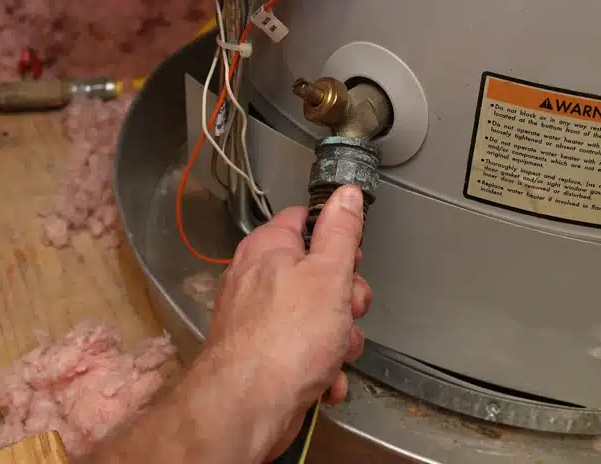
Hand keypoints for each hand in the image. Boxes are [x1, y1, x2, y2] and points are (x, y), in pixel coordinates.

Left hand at [202, 185, 372, 460]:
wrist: (247, 407)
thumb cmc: (287, 337)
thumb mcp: (328, 274)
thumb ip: (340, 232)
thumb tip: (346, 192)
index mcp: (268, 249)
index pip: (304, 221)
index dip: (336, 237)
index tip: (352, 258)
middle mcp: (257, 280)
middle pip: (317, 275)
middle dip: (346, 300)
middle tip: (349, 312)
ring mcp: (258, 321)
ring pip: (316, 320)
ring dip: (339, 341)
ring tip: (335, 355)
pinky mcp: (263, 358)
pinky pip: (303, 355)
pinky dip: (320, 369)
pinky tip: (325, 381)